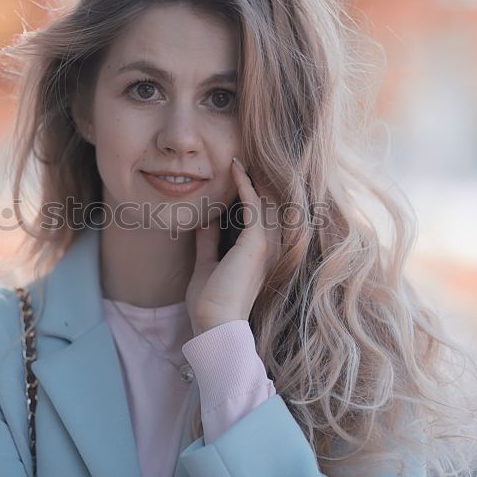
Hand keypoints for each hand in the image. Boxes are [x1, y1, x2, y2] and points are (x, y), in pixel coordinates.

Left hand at [186, 157, 282, 336]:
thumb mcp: (206, 265)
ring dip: (254, 175)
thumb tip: (207, 219)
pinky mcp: (256, 242)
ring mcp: (267, 243)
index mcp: (260, 252)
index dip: (253, 189)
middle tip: (247, 150)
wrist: (215, 325)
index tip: (239, 168)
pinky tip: (235, 168)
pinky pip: (253, 204)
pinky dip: (245, 184)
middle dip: (260, 176)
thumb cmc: (210, 303)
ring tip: (244, 150)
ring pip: (266, 198)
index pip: (261, 213)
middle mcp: (270, 245)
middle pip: (269, 201)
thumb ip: (208, 242)